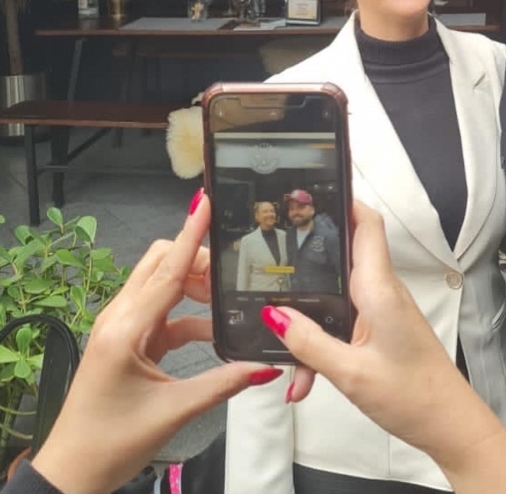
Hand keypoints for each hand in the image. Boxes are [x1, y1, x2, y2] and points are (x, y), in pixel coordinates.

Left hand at [31, 192, 281, 493]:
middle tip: (236, 269)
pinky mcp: (129, 341)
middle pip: (163, 265)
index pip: (167, 269)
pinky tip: (217, 330)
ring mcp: (123, 327)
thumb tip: (265, 366)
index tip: (204, 203)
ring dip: (198, 286)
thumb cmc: (111, 441)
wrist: (74, 469)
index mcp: (125, 328)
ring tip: (230, 300)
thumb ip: (224, 383)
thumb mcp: (174, 410)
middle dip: (201, 259)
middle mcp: (120, 318)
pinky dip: (192, 315)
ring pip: (164, 286)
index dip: (191, 234)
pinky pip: (165, 313)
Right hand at [262, 203, 505, 480]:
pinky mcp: (379, 329)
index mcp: (379, 289)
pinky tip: (307, 380)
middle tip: (267, 269)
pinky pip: (341, 324)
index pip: (366, 224)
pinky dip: (321, 347)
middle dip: (303, 270)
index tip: (308, 190)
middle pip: (339, 260)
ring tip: (290, 364)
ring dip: (309, 327)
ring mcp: (381, 310)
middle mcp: (381, 291)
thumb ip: (308, 342)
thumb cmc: (412, 397)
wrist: (449, 425)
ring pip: (333, 300)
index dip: (342, 199)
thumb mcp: (350, 372)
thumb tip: (274, 314)